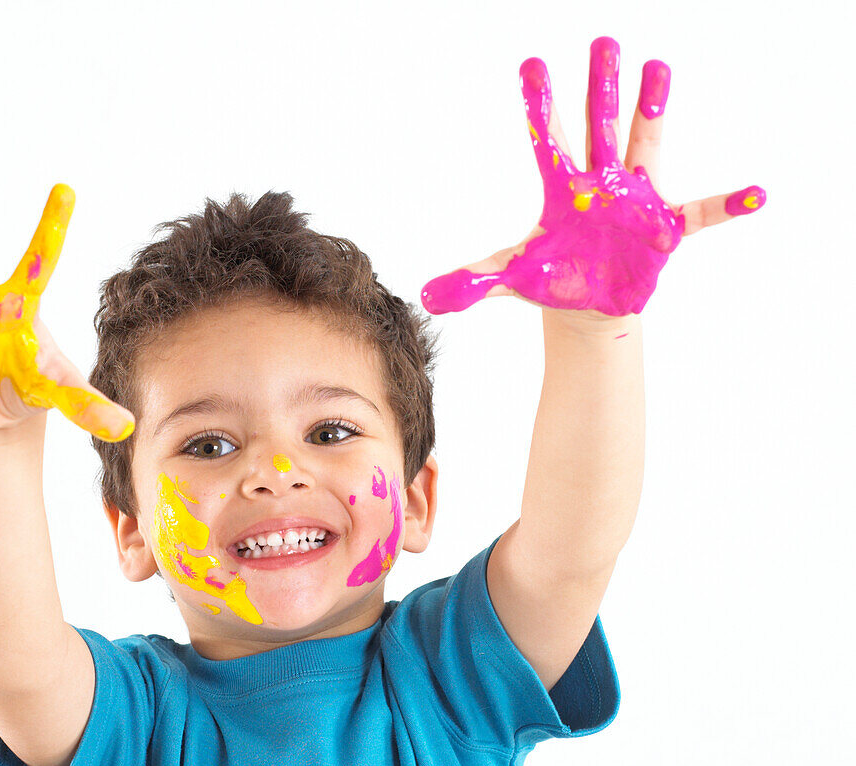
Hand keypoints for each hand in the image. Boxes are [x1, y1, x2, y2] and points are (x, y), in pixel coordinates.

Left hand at [421, 37, 765, 318]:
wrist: (589, 306)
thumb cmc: (554, 281)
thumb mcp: (512, 279)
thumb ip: (472, 282)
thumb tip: (425, 297)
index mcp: (562, 193)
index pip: (547, 142)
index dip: (540, 106)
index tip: (531, 64)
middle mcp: (600, 185)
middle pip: (599, 128)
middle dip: (600, 88)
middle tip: (603, 43)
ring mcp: (635, 202)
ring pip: (645, 148)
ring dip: (651, 113)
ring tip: (657, 69)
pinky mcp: (663, 229)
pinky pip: (701, 213)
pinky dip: (728, 205)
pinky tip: (756, 193)